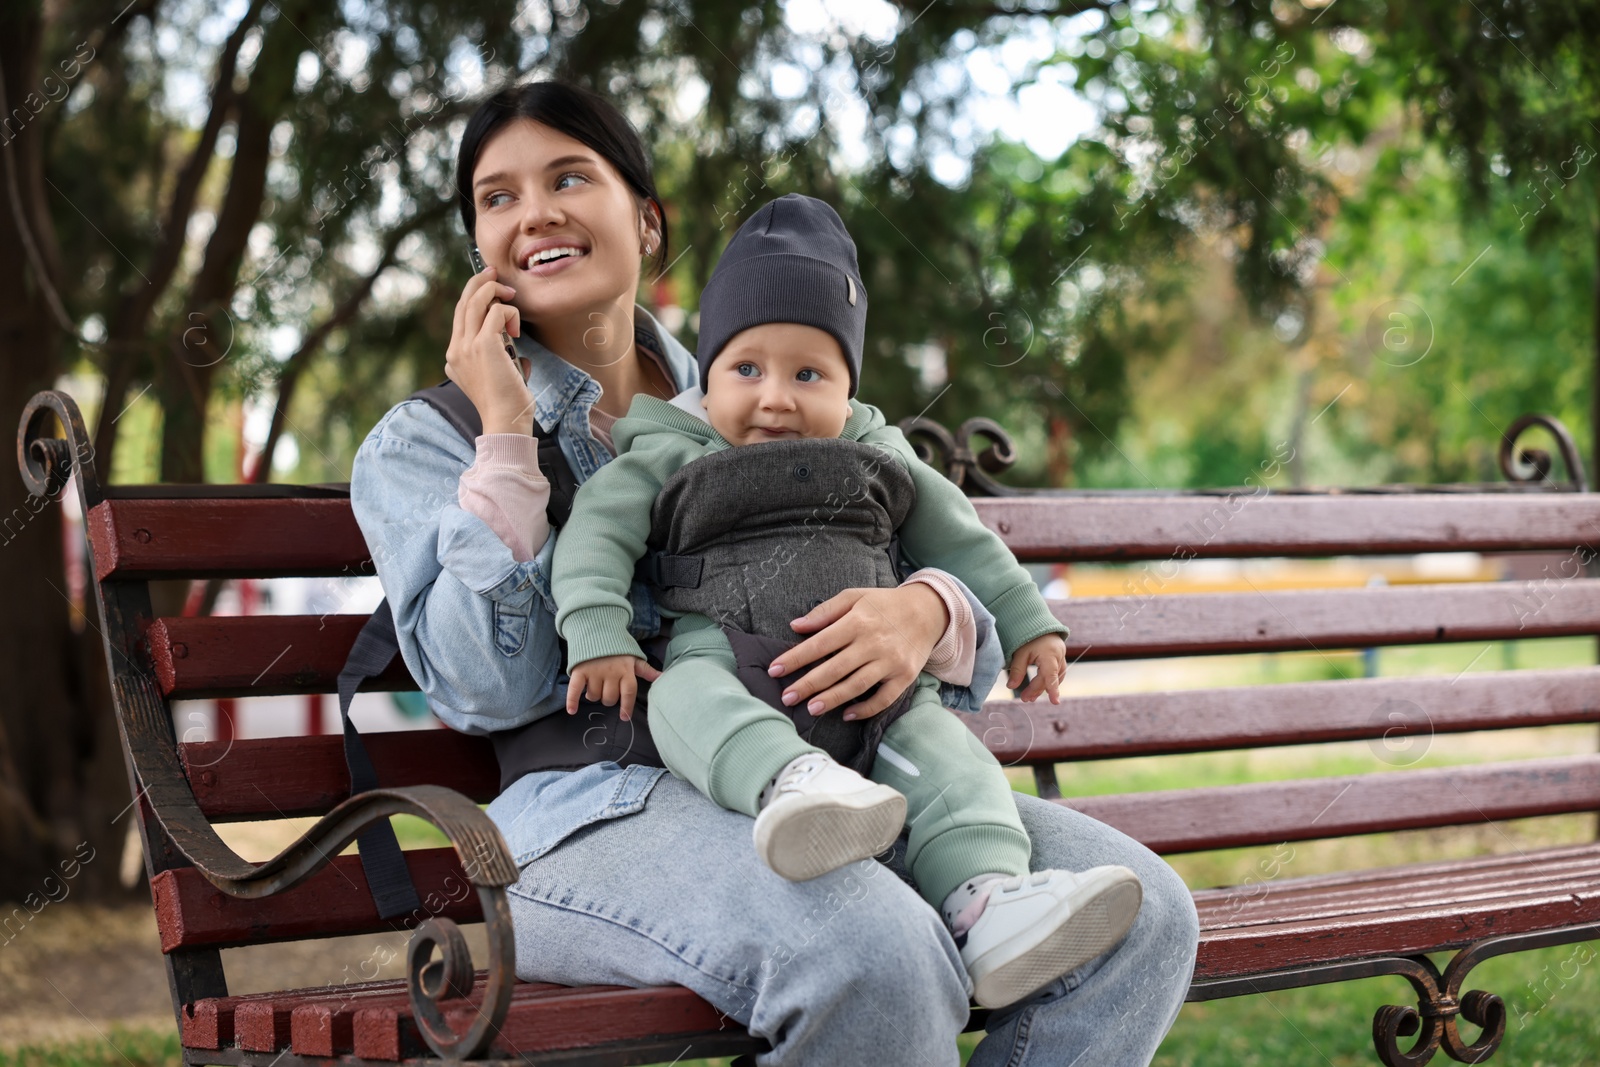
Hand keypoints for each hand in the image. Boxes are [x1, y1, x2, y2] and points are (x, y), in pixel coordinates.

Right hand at [446, 267, 533, 435]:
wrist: (505, 421)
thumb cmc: (508, 404)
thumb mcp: (498, 378)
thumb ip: (500, 361)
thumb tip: (518, 353)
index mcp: (455, 358)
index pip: (460, 316)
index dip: (473, 296)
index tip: (489, 285)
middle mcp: (456, 350)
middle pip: (463, 303)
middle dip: (479, 282)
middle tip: (494, 272)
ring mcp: (466, 347)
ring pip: (476, 302)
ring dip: (494, 290)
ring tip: (511, 294)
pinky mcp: (483, 345)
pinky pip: (497, 312)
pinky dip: (510, 313)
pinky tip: (517, 330)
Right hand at [566, 655, 660, 719]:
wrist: (597, 629)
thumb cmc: (617, 648)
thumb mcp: (633, 657)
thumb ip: (645, 670)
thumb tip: (662, 677)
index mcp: (626, 670)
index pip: (629, 693)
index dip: (626, 707)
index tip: (624, 717)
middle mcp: (611, 673)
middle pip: (610, 698)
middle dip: (608, 698)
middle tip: (606, 689)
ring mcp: (595, 672)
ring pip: (595, 696)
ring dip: (594, 695)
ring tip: (594, 685)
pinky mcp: (580, 670)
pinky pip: (575, 689)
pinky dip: (572, 701)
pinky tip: (572, 710)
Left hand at [768, 584, 948, 720]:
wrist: (928, 611)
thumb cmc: (884, 604)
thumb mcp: (855, 596)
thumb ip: (825, 611)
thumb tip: (795, 626)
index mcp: (858, 621)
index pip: (820, 643)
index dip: (796, 658)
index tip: (774, 670)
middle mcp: (874, 642)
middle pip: (835, 668)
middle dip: (808, 684)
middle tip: (786, 698)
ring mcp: (891, 661)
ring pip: (857, 685)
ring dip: (832, 699)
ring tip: (811, 708)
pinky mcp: (905, 677)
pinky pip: (884, 698)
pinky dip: (866, 709)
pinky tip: (847, 715)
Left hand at [1007, 633, 1067, 703]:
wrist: (1037, 621)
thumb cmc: (1028, 636)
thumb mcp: (1020, 653)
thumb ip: (1017, 670)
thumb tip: (1011, 687)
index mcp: (1049, 655)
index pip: (1051, 676)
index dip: (1053, 690)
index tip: (1055, 702)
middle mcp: (1058, 656)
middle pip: (1049, 679)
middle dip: (1037, 690)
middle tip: (1025, 699)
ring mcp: (1061, 656)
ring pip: (1056, 676)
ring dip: (1044, 686)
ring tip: (1031, 696)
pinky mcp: (1060, 656)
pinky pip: (1057, 671)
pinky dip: (1050, 679)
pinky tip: (1041, 685)